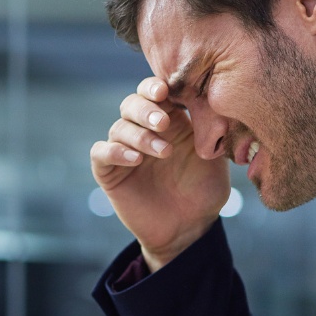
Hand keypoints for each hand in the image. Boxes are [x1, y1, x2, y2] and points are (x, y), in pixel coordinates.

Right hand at [91, 76, 229, 268]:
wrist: (189, 229)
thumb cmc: (204, 192)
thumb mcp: (215, 158)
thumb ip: (210, 130)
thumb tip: (207, 102)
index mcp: (169, 121)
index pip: (154, 93)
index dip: (155, 87)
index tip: (165, 91)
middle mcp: (143, 131)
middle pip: (131, 104)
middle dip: (146, 109)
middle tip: (164, 123)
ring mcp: (125, 150)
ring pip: (118, 127)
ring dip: (140, 135)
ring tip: (163, 152)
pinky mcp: (109, 172)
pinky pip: (101, 153)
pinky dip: (115, 151)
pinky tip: (136, 159)